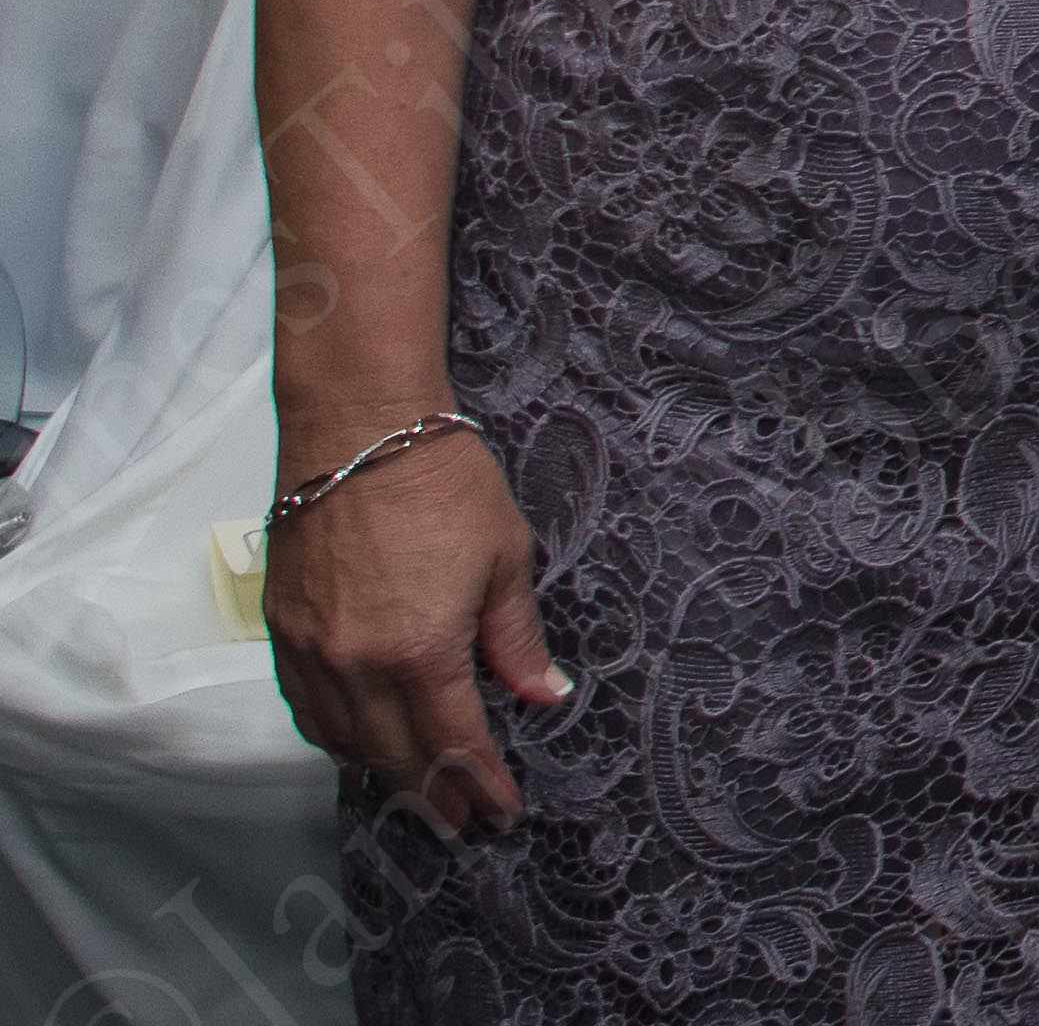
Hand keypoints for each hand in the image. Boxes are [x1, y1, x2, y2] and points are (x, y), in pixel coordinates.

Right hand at [262, 423, 563, 836]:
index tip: (500, 815)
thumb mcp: (505, 558)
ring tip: (419, 788)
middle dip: (432, 795)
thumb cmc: (444, 484)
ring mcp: (311, 652)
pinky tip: (361, 742)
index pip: (452, 743)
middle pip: (393, 756)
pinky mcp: (282, 631)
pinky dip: (336, 738)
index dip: (478, 785)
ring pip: (343, 742)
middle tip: (462, 821)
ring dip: (383, 772)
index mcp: (420, 650)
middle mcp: (357, 665)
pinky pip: (306, 709)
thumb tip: (544, 696)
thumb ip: (516, 639)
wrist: (358, 430)